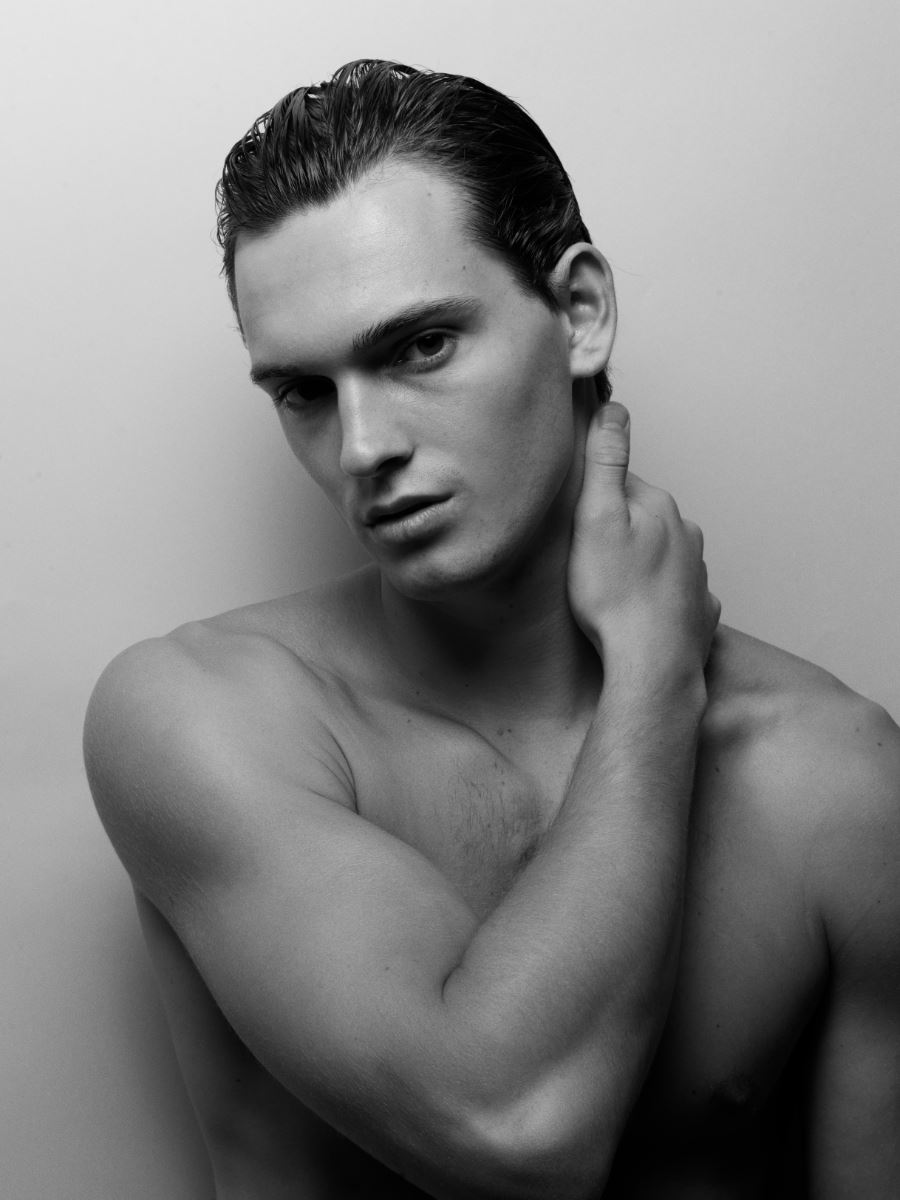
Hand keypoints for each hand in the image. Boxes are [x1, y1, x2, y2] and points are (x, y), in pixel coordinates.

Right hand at [568, 403, 719, 675]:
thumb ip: (606, 462)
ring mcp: (698, 575)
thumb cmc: (616, 596)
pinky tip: (640, 615)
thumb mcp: (597, 519)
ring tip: (611, 590)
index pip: (624, 486)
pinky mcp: (699, 613)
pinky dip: (659, 600)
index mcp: (661, 508)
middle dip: (621, 532)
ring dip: (641, 566)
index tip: (578, 522)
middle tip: (589, 559)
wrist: (652, 664)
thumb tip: (614, 408)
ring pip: (663, 557)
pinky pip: (676, 596)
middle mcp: (687, 535)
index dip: (596, 501)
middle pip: (646, 521)